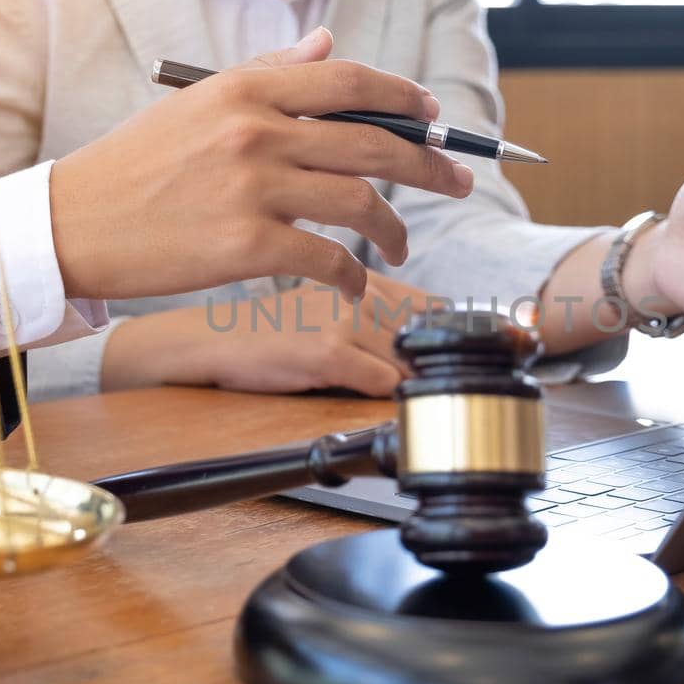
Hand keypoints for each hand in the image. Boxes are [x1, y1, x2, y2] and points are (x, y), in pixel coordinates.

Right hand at [49, 27, 473, 303]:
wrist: (73, 224)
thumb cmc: (135, 167)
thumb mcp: (197, 104)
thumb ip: (270, 75)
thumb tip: (326, 45)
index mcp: (246, 89)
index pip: (350, 81)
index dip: (404, 99)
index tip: (433, 118)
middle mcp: (255, 130)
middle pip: (374, 141)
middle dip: (429, 164)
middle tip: (458, 181)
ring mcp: (254, 188)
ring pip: (361, 201)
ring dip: (394, 227)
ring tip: (400, 243)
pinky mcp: (248, 246)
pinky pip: (327, 260)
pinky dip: (350, 275)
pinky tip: (354, 283)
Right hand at [102, 273, 429, 397]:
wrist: (207, 341)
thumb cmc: (266, 334)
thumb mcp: (327, 314)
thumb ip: (375, 321)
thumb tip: (426, 352)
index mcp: (363, 280)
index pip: (435, 308)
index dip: (461, 337)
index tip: (477, 357)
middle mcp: (357, 291)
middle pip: (430, 338)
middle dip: (440, 368)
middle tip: (444, 389)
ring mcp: (342, 318)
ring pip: (411, 359)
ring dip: (414, 385)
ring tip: (411, 402)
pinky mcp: (324, 351)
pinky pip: (381, 381)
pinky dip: (386, 397)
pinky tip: (375, 401)